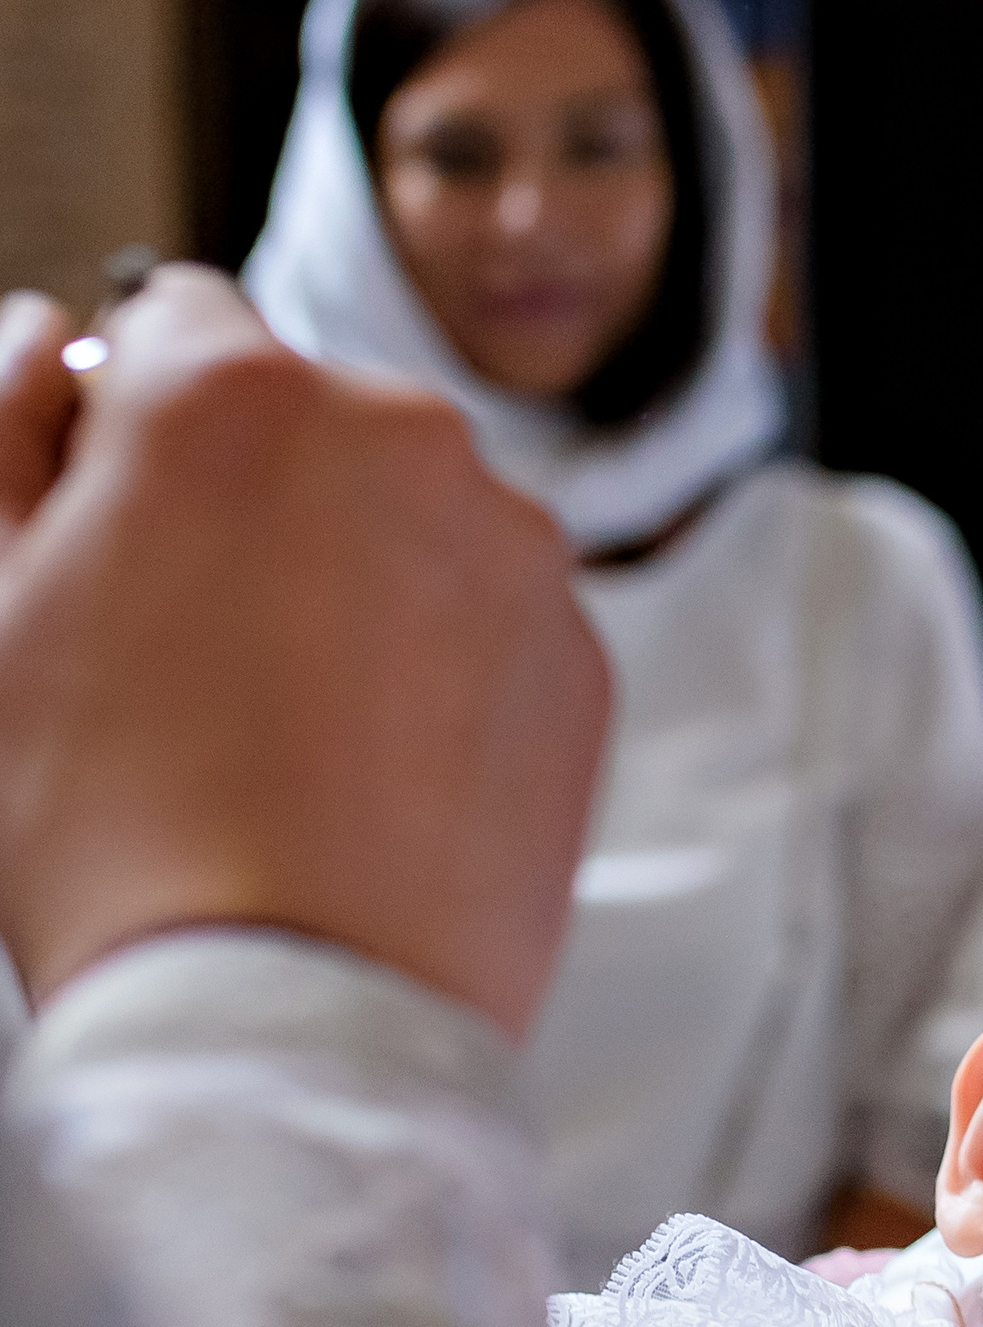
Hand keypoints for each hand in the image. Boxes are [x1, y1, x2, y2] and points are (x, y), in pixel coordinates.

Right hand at [0, 268, 604, 1033]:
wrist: (285, 1006)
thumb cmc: (105, 819)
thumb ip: (9, 428)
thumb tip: (59, 342)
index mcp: (236, 394)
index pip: (182, 321)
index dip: (134, 416)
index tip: (118, 514)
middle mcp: (403, 436)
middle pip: (315, 420)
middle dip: (257, 495)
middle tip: (191, 648)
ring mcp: (511, 546)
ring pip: (413, 520)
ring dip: (356, 575)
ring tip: (284, 725)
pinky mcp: (581, 655)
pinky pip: (491, 620)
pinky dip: (439, 666)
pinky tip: (369, 768)